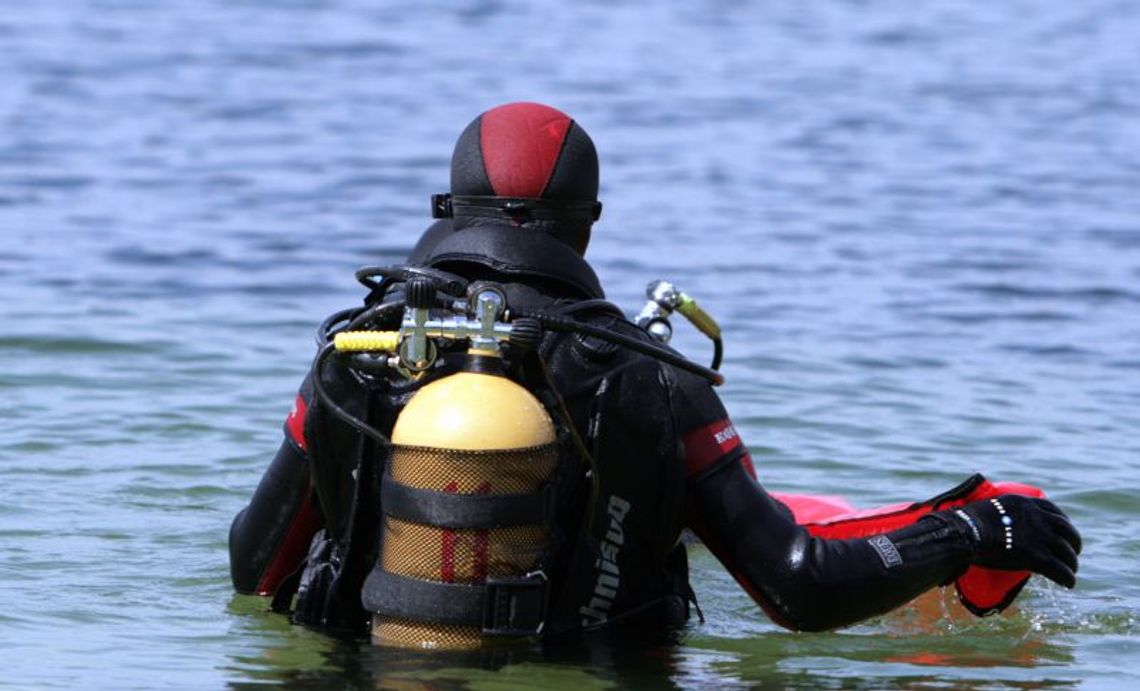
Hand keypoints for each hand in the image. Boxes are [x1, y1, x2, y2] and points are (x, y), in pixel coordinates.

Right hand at [950, 495, 1081, 587]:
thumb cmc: (965, 523)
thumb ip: (997, 513)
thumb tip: (990, 524)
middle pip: (1066, 530)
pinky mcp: (1038, 557)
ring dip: (1071, 563)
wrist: (964, 533)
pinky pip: (1061, 570)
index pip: (1053, 510)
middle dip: (1073, 542)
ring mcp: (1040, 537)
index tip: (1064, 531)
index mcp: (1025, 503)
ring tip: (1070, 570)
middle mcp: (1038, 517)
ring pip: (1066, 552)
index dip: (1063, 521)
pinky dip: (1068, 578)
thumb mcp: (987, 509)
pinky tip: (1068, 583)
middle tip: (1071, 552)